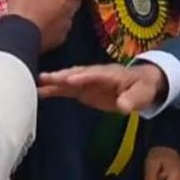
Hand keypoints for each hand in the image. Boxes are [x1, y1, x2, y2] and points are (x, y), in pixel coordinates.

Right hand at [7, 0, 92, 52]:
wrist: (20, 36)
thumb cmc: (25, 3)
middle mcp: (71, 9)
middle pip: (76, 0)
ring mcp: (66, 26)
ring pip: (67, 16)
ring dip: (59, 12)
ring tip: (44, 9)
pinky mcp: (59, 40)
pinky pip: (58, 31)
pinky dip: (52, 27)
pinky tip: (40, 25)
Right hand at [37, 62, 166, 112]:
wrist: (141, 84)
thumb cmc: (143, 87)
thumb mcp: (143, 94)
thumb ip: (133, 99)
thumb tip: (123, 106)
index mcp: (110, 73)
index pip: (95, 74)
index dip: (83, 76)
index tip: (70, 79)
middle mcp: (95, 75)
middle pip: (77, 74)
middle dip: (62, 76)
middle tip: (45, 78)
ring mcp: (87, 81)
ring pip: (68, 80)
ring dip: (54, 81)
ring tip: (36, 83)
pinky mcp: (83, 90)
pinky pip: (66, 89)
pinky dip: (54, 90)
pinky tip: (40, 92)